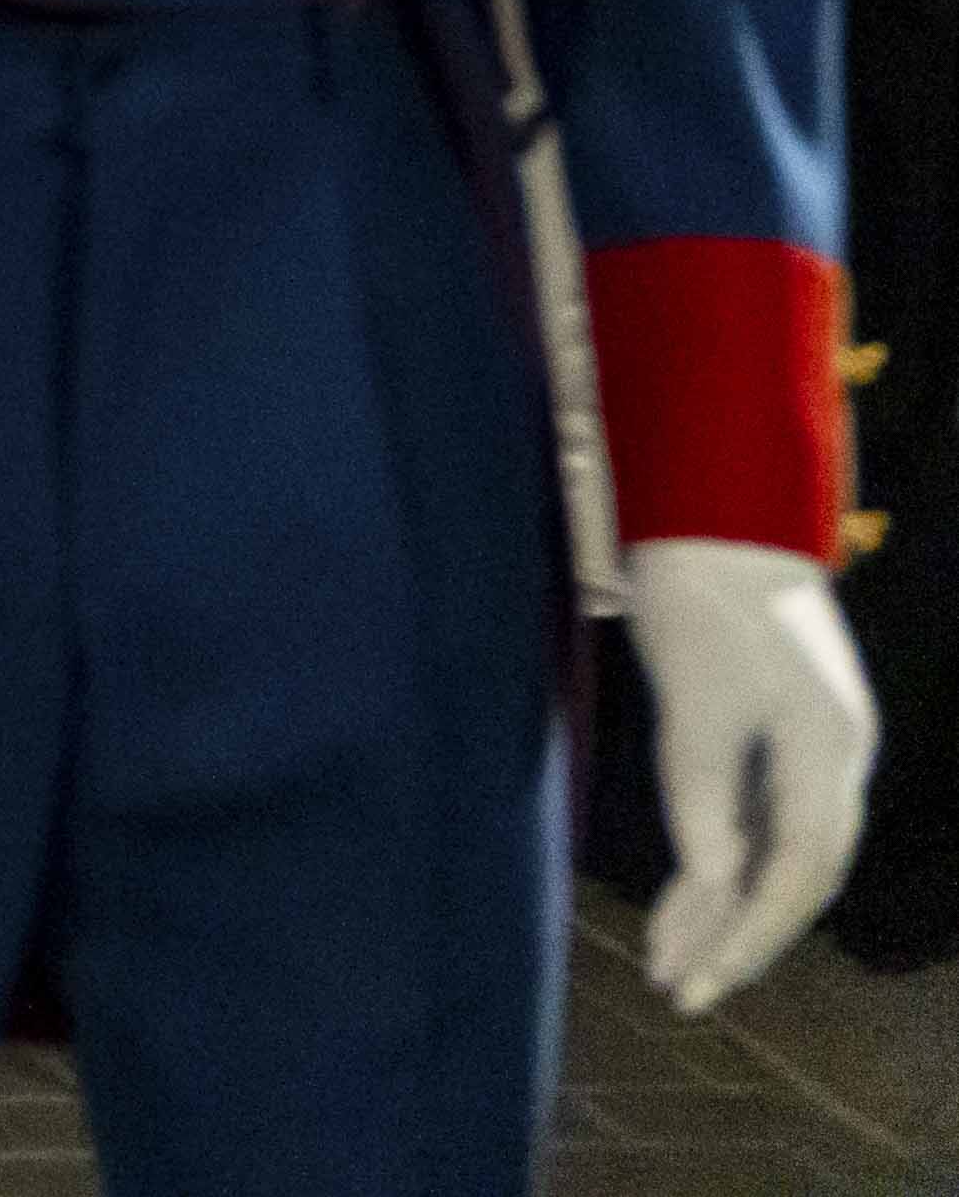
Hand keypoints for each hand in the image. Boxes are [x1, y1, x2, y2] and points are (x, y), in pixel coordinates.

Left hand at [634, 535, 878, 1013]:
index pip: (798, 875)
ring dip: (724, 905)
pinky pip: (761, 817)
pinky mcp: (785, 732)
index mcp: (828, 753)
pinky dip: (722, 858)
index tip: (698, 982)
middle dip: (739, 937)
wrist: (719, 515)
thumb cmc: (703, 600)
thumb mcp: (694, 702)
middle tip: (680, 990)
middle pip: (796, 876)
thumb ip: (705, 794)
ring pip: (776, 851)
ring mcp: (817, 746)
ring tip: (667, 959)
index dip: (749, 935)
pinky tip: (689, 895)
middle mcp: (838, 759)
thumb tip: (716, 881)